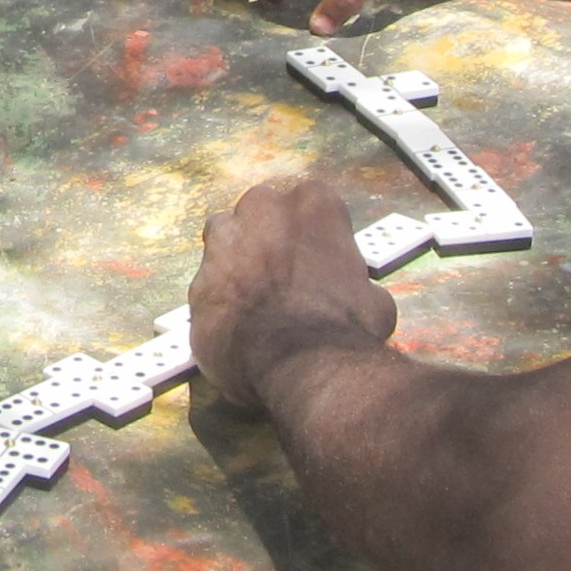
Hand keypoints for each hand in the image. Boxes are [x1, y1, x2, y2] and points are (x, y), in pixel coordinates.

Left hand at [189, 177, 394, 411]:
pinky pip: (206, 287)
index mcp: (312, 203)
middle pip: (259, 213)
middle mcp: (262, 210)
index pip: (308, 206)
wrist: (305, 367)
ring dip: (234, 262)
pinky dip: (218, 304)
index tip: (313, 261)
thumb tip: (355, 296)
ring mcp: (224, 243)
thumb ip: (353, 282)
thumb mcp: (373, 300)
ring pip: (223, 240)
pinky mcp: (198, 281)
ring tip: (254, 301)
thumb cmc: (345, 330)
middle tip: (281, 279)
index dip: (309, 237)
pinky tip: (236, 329)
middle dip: (267, 239)